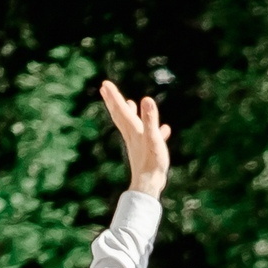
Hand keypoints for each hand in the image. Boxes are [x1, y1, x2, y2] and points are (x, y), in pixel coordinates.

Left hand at [98, 81, 169, 198]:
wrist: (149, 184)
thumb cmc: (152, 162)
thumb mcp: (154, 138)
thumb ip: (150, 119)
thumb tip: (146, 99)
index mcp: (133, 129)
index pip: (121, 109)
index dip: (114, 96)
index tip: (105, 84)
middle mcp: (132, 134)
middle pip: (120, 114)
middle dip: (113, 101)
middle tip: (104, 88)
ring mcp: (138, 142)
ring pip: (130, 123)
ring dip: (127, 112)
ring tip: (126, 102)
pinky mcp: (145, 150)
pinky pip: (146, 134)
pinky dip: (150, 128)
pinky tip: (163, 128)